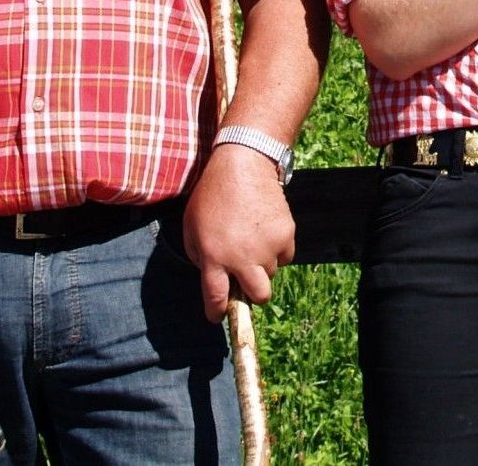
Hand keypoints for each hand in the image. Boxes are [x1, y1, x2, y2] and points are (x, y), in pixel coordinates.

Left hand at [184, 144, 295, 320]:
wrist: (244, 164)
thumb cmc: (212, 195)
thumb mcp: (191, 226)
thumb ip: (199, 256)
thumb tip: (213, 275)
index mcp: (214, 257)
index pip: (216, 299)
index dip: (216, 312)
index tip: (217, 314)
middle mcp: (242, 257)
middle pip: (258, 297)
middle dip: (253, 294)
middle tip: (246, 279)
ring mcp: (267, 247)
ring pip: (271, 273)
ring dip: (262, 265)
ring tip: (252, 240)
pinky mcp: (286, 234)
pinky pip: (285, 256)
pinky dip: (277, 250)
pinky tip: (266, 231)